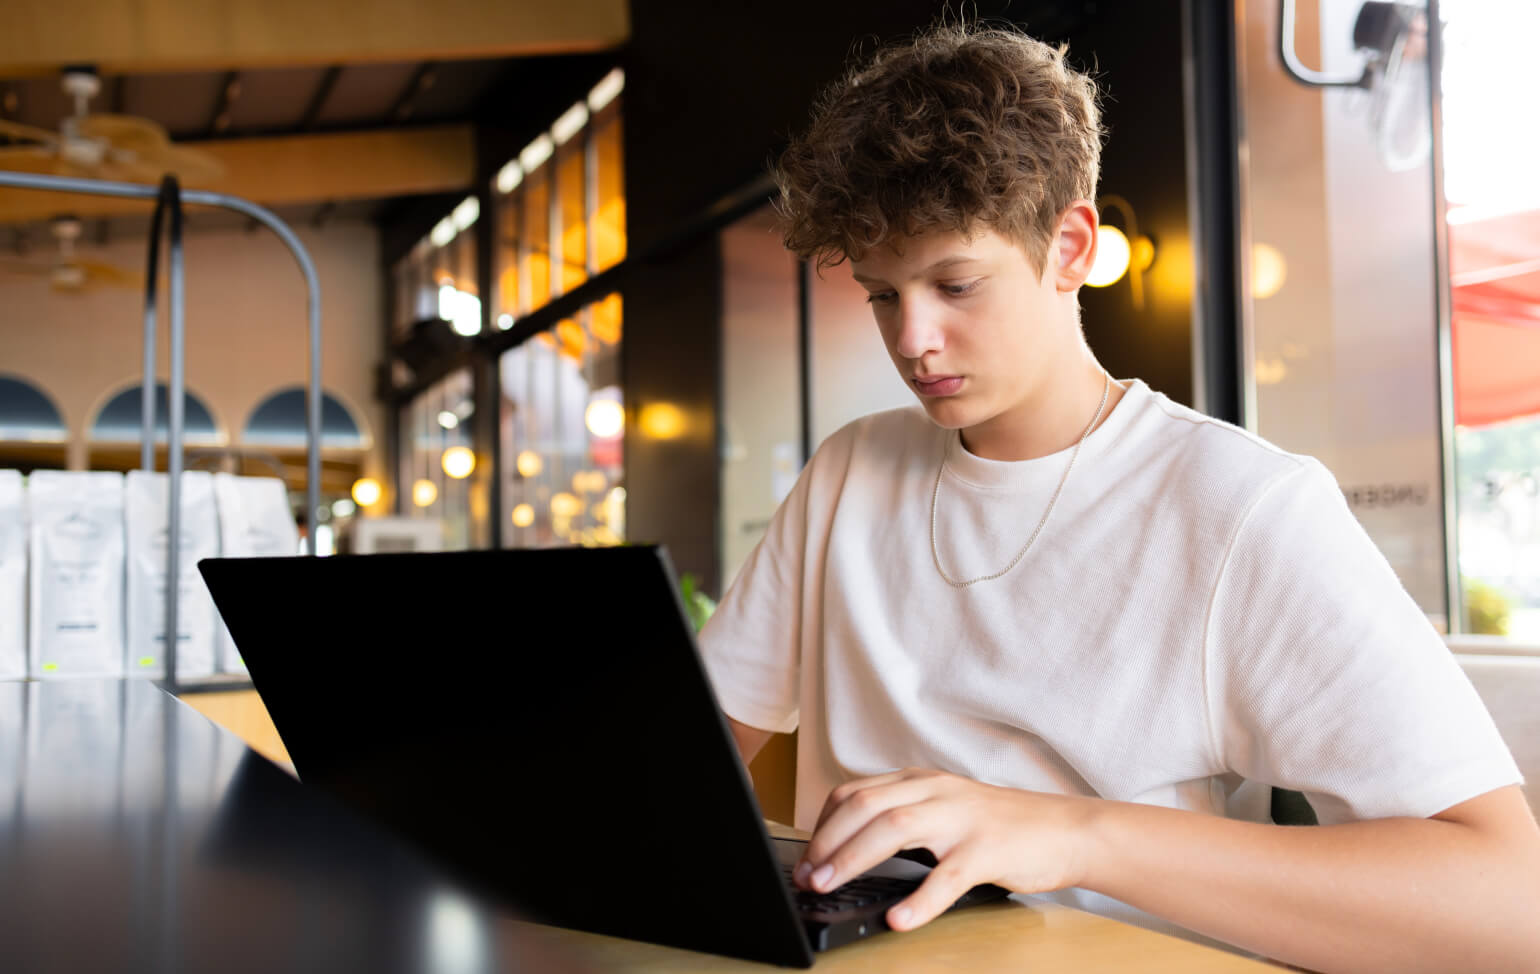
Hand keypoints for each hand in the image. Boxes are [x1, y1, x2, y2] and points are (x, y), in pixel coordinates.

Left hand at [791, 768, 1096, 931]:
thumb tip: (850, 847)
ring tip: (828, 886)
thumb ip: (905, 817)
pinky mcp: (988, 851)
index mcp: (922, 781)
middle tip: (806, 876)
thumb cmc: (1003, 826)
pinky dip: (919, 899)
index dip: (823, 824)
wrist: (1068, 830)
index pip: (856, 792)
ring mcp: (962, 819)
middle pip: (865, 805)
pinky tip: (899, 918)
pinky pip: (948, 876)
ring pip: (895, 828)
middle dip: (827, 841)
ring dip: (853, 858)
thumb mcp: (946, 807)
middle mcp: (936, 792)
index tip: (805, 856)